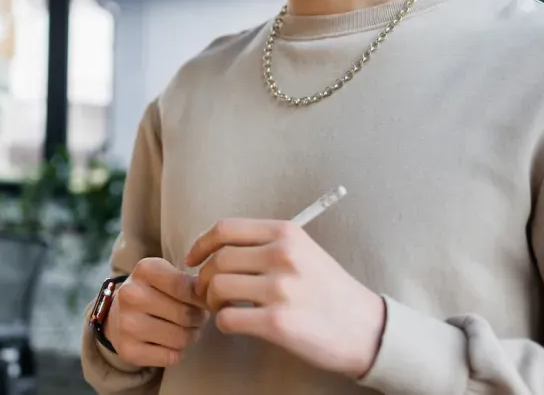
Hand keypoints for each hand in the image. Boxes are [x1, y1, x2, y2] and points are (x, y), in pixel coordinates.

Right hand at [104, 257, 209, 367]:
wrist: (117, 315)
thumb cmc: (151, 292)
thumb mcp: (166, 276)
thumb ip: (190, 283)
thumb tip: (213, 300)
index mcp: (144, 270)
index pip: (186, 287)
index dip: (202, 299)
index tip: (204, 302)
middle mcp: (131, 295)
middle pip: (186, 314)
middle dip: (198, 319)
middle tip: (196, 318)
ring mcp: (126, 324)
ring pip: (180, 338)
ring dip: (190, 337)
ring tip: (185, 330)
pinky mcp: (128, 350)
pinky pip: (170, 357)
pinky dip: (177, 353)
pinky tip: (169, 343)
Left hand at [185, 219, 385, 379]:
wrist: (367, 329)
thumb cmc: (329, 291)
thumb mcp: (303, 251)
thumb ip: (265, 244)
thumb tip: (217, 249)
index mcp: (286, 234)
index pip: (225, 229)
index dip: (200, 244)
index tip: (192, 259)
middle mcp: (283, 256)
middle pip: (217, 259)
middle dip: (203, 278)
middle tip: (207, 292)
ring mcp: (280, 288)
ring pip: (217, 286)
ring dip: (210, 300)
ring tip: (221, 308)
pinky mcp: (278, 322)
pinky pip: (227, 318)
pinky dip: (223, 323)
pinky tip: (234, 324)